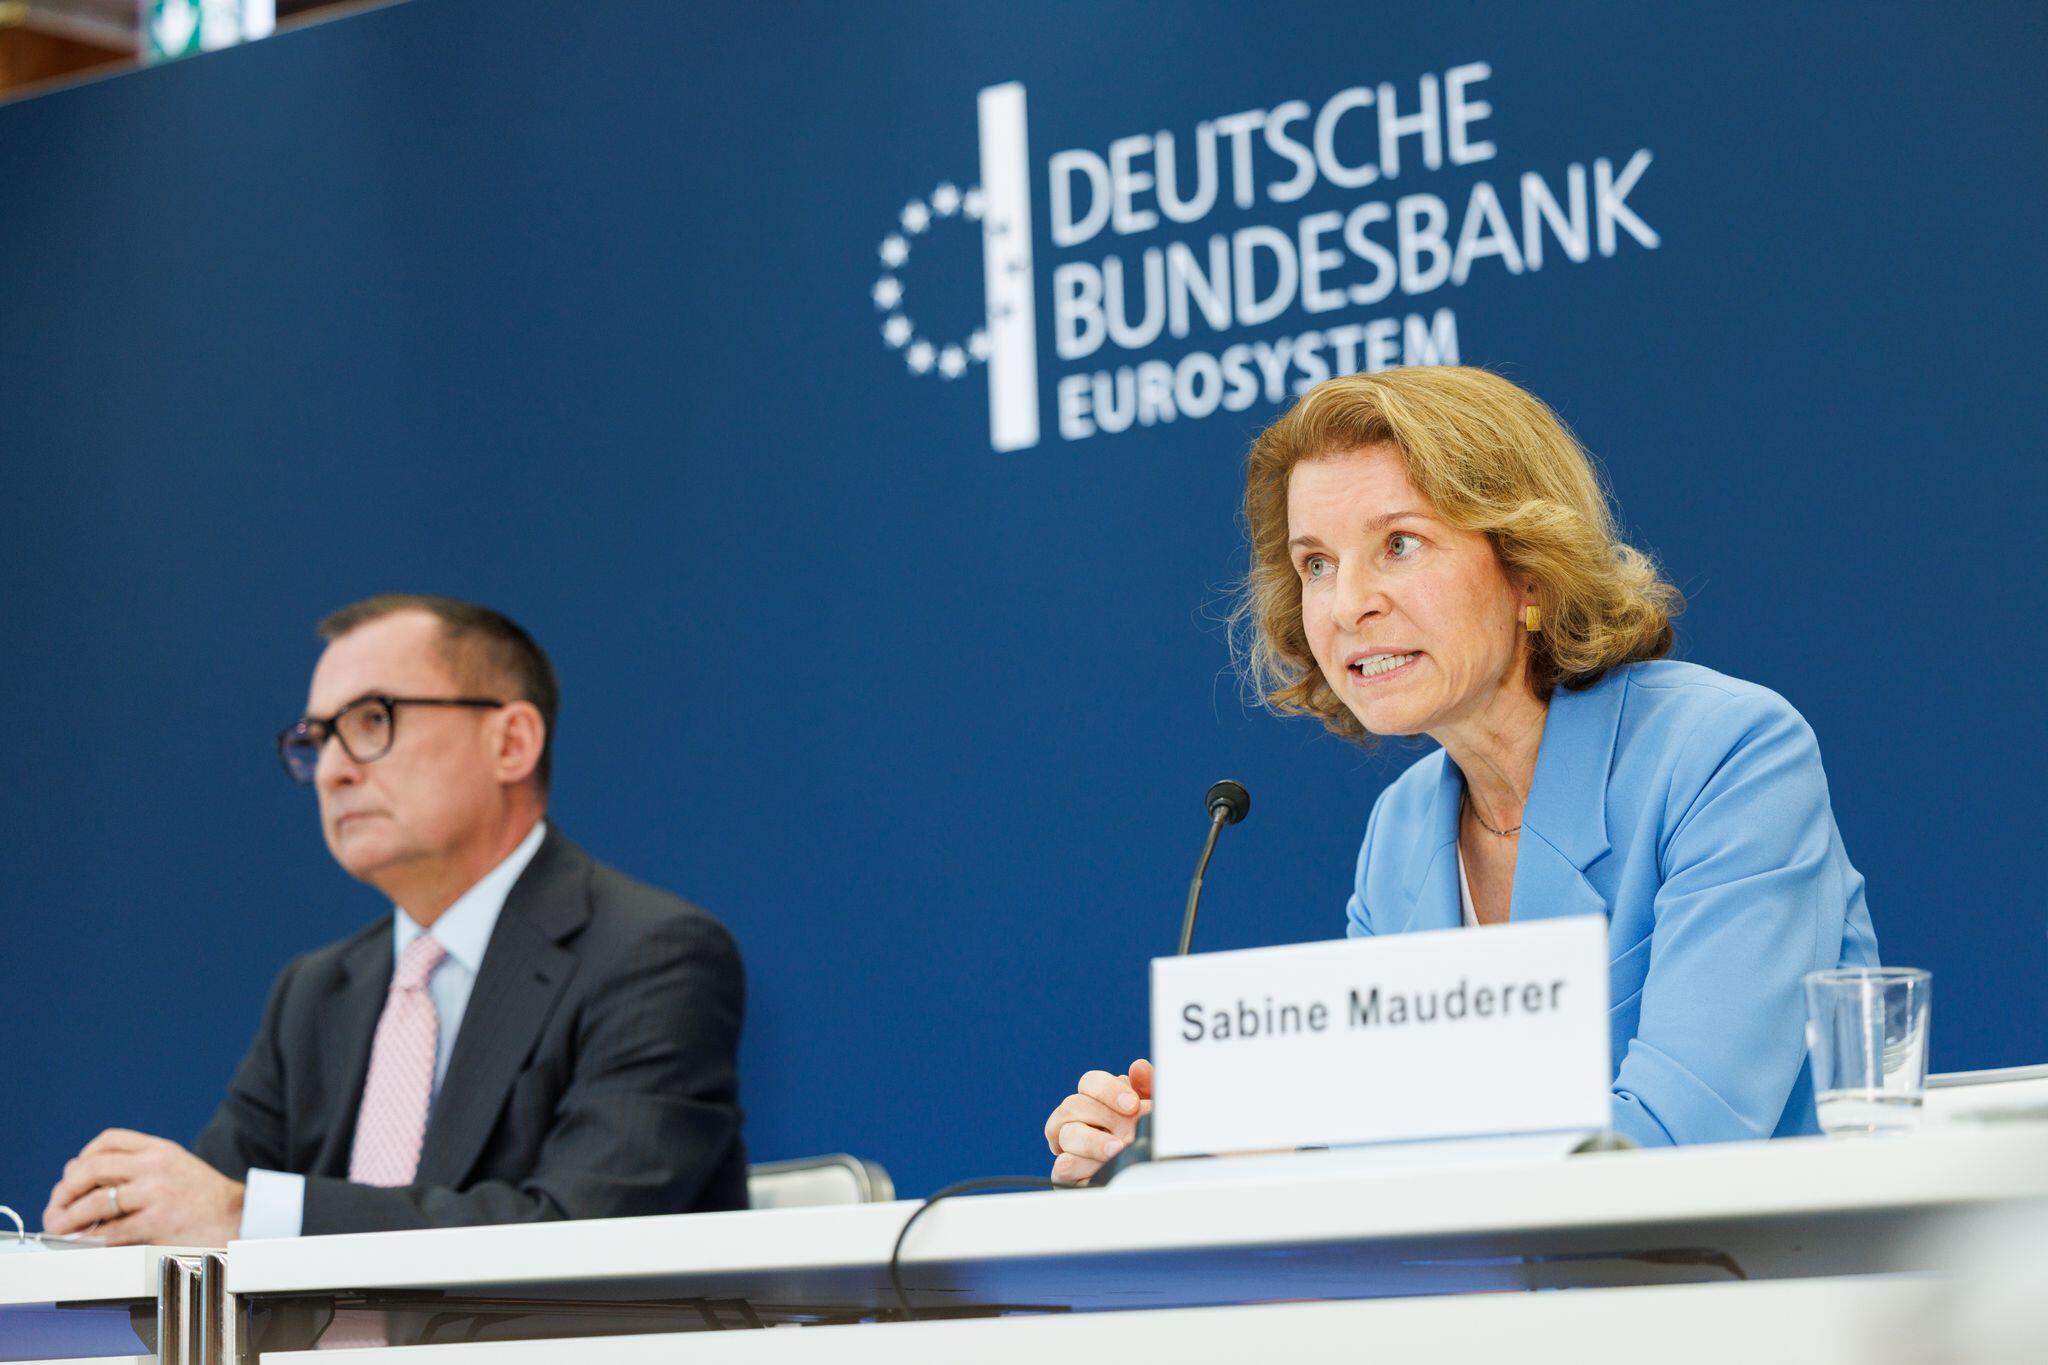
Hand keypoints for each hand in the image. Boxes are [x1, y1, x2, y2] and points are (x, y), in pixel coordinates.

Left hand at [42, 1130, 243, 1246]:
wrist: (238, 1218)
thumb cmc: (202, 1198)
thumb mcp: (174, 1167)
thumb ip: (137, 1167)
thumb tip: (80, 1176)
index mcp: (160, 1149)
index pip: (109, 1140)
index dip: (83, 1157)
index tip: (73, 1175)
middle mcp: (156, 1166)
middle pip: (92, 1168)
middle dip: (65, 1190)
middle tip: (56, 1207)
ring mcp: (157, 1193)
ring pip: (95, 1202)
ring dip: (68, 1219)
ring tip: (60, 1230)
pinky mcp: (158, 1223)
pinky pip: (112, 1232)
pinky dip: (91, 1240)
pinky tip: (84, 1244)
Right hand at [1044, 1058, 1152, 1185]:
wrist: (1149, 1181)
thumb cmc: (1147, 1141)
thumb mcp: (1154, 1114)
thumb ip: (1149, 1087)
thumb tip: (1138, 1067)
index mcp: (1096, 1101)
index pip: (1089, 1082)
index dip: (1108, 1090)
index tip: (1132, 1105)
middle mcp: (1078, 1120)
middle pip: (1072, 1104)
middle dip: (1104, 1116)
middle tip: (1129, 1130)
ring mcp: (1068, 1147)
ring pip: (1065, 1133)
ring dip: (1094, 1141)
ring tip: (1118, 1149)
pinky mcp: (1065, 1176)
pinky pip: (1062, 1166)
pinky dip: (1084, 1165)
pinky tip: (1104, 1167)